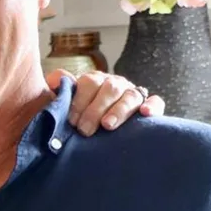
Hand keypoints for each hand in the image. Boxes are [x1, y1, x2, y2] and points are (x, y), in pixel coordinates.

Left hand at [45, 69, 165, 136]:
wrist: (100, 129)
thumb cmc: (80, 117)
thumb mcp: (66, 103)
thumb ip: (59, 91)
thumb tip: (55, 81)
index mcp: (94, 81)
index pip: (88, 83)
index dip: (79, 101)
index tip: (71, 121)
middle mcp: (114, 84)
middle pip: (109, 89)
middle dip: (95, 110)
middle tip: (84, 130)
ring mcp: (133, 94)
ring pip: (130, 96)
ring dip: (119, 110)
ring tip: (108, 125)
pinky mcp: (149, 105)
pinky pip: (156, 102)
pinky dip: (153, 106)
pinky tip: (146, 114)